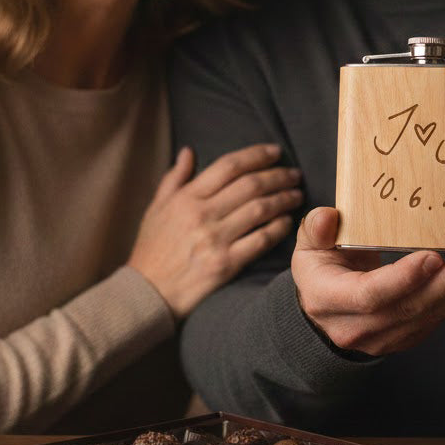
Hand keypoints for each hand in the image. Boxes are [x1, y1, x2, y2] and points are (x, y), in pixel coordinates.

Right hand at [128, 143, 300, 318]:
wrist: (147, 293)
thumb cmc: (151, 249)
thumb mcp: (155, 208)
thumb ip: (174, 178)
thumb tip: (189, 151)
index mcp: (186, 198)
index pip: (229, 166)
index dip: (256, 155)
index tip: (275, 151)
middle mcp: (202, 215)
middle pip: (250, 185)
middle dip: (278, 175)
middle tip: (295, 174)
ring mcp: (215, 240)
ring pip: (260, 210)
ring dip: (284, 199)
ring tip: (297, 194)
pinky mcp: (225, 264)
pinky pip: (260, 240)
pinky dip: (278, 228)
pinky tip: (288, 221)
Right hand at [291, 207, 444, 354]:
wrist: (323, 314)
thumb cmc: (320, 270)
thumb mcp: (308, 248)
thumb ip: (315, 230)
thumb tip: (327, 217)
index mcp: (330, 301)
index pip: (369, 295)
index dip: (402, 278)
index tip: (432, 256)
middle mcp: (360, 327)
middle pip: (411, 308)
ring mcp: (387, 337)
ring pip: (431, 314)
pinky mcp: (409, 335)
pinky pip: (440, 316)